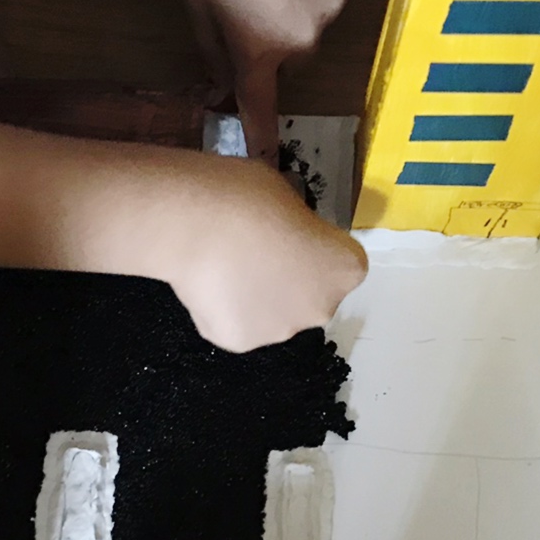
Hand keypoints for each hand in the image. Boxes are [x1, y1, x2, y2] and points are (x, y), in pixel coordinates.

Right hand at [158, 154, 367, 350]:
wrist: (193, 224)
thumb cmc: (248, 197)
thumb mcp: (289, 197)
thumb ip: (299, 228)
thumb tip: (286, 235)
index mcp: (346, 268)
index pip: (341, 263)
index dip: (315, 247)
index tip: (291, 234)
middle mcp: (322, 308)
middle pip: (311, 296)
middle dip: (291, 280)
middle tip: (258, 254)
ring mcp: (281, 331)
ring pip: (274, 315)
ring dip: (259, 298)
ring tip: (227, 269)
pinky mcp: (241, 342)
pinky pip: (238, 324)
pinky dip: (226, 309)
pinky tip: (211, 285)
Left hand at [181, 0, 358, 158]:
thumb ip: (211, 49)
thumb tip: (219, 88)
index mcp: (258, 46)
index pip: (261, 106)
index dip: (263, 135)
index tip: (268, 162)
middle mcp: (304, 36)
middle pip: (290, 55)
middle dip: (271, 36)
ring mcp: (335, 4)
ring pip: (314, 20)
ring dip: (295, 3)